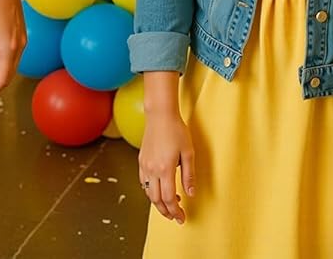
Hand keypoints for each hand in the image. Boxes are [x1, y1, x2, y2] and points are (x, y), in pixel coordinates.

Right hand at [139, 107, 194, 224]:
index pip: (169, 199)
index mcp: (165, 169)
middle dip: (166, 212)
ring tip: (169, 204)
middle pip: (156, 200)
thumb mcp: (188, 152)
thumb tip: (190, 194)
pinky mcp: (141, 161)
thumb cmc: (176, 130)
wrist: (160, 114)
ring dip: (158, 203)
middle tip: (175, 216)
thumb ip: (189, 175)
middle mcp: (152, 170)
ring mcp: (145, 165)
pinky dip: (151, 191)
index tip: (182, 218)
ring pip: (148, 193)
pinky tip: (159, 189)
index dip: (176, 212)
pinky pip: (143, 182)